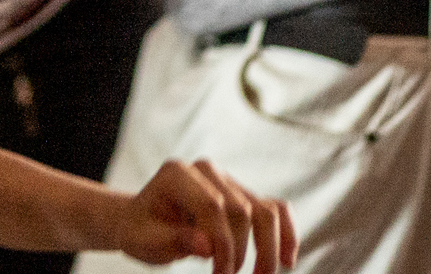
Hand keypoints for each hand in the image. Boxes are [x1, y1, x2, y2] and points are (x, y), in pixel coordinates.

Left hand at [121, 160, 296, 273]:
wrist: (142, 221)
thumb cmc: (141, 230)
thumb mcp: (144, 240)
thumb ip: (173, 240)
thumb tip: (207, 245)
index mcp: (177, 173)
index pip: (212, 205)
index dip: (222, 244)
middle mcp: (205, 170)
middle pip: (240, 210)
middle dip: (239, 251)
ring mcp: (227, 181)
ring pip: (264, 211)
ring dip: (269, 248)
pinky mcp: (243, 195)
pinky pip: (275, 209)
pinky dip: (287, 233)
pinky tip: (288, 259)